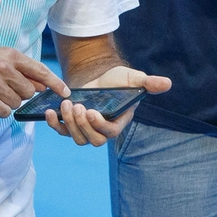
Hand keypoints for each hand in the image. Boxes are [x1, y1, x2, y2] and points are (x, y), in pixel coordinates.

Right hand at [0, 47, 67, 117]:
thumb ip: (19, 70)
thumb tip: (42, 85)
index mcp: (8, 55)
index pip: (40, 70)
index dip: (55, 83)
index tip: (65, 92)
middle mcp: (3, 67)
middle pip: (29, 91)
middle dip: (20, 95)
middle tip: (3, 90)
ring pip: (17, 103)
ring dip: (7, 103)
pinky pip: (4, 112)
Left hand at [45, 64, 170, 146]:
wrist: (99, 77)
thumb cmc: (118, 80)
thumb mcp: (133, 78)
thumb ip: (148, 83)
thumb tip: (167, 83)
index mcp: (118, 122)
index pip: (110, 132)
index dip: (99, 125)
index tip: (92, 111)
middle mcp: (102, 130)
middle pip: (92, 140)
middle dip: (82, 125)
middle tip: (78, 107)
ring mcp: (86, 129)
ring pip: (77, 138)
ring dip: (69, 123)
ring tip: (67, 104)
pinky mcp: (72, 124)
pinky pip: (62, 131)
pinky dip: (54, 124)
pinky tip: (49, 112)